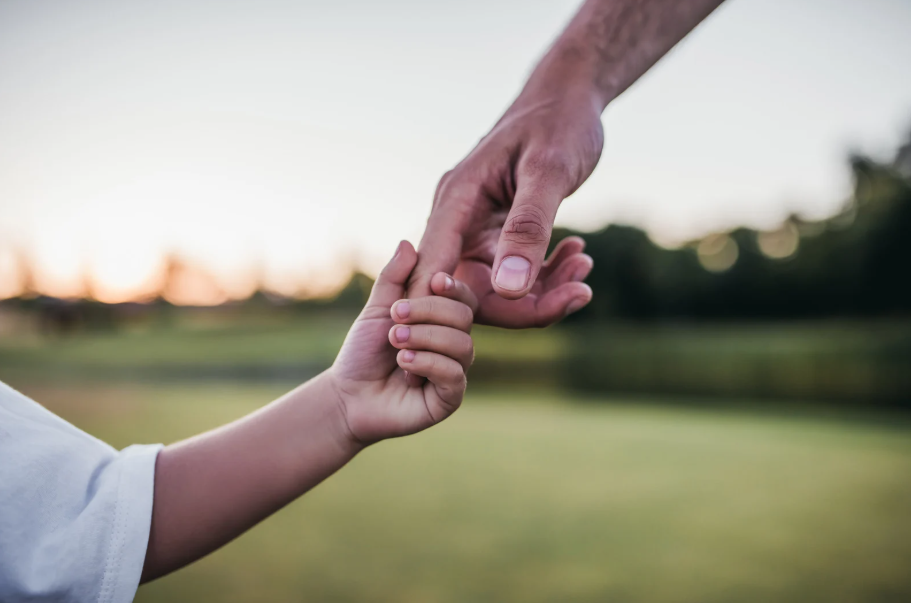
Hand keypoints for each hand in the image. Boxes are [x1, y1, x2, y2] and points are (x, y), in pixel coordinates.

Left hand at [329, 241, 477, 444]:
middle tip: (395, 318)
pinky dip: (427, 363)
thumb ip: (393, 278)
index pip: (464, 298)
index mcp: (442, 321)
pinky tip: (403, 364)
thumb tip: (407, 243)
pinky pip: (454, 374)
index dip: (454, 287)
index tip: (434, 281)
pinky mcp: (449, 398)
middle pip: (464, 317)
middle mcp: (454, 344)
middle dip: (428, 312)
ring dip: (424, 338)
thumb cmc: (364, 352)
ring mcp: (454, 371)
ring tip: (395, 342)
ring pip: (462, 344)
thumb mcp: (377, 310)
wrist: (348, 395)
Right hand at [407, 89, 600, 327]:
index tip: (504, 321)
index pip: (435, 273)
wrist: (569, 97)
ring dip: (543, 291)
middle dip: (523, 305)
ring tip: (585, 268)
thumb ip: (528, 228)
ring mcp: (476, 230)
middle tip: (579, 292)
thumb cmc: (558, 122)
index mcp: (455, 202)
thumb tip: (510, 289)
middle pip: (469, 292)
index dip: (452, 310)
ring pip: (496, 288)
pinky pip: (514, 274)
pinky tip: (579, 256)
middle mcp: (458, 220)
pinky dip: (547, 275)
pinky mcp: (498, 234)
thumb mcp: (549, 172)